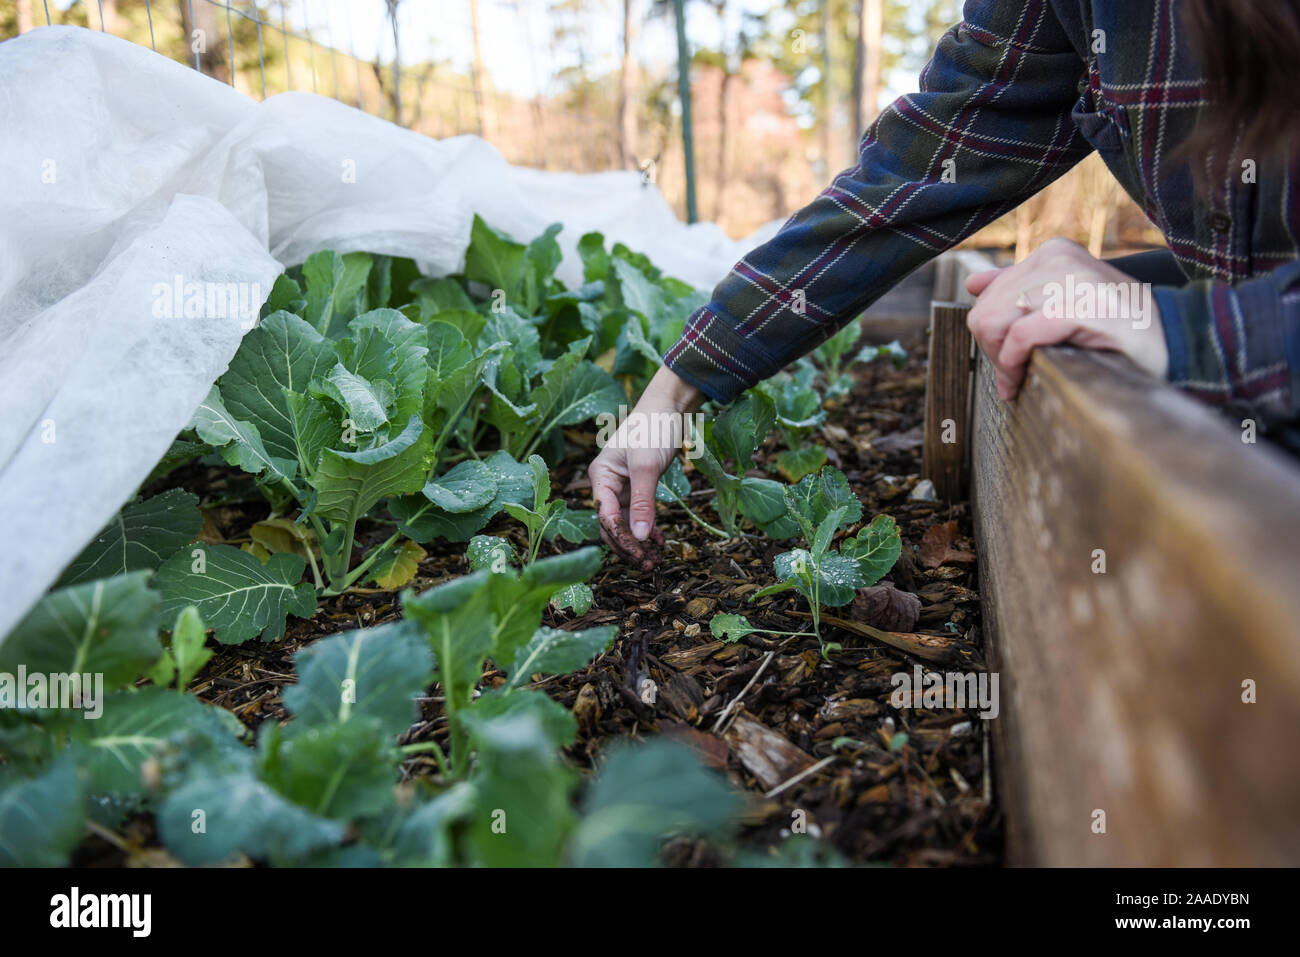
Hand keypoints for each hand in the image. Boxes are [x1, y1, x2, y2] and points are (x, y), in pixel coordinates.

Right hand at [588, 365, 702, 569]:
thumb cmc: (653, 429)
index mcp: (600, 477)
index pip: (606, 517)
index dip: (623, 539)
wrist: (669, 407)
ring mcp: (621, 487)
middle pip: (612, 525)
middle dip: (629, 546)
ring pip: (625, 523)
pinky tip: (660, 541)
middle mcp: (606, 484)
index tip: (641, 555)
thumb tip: (640, 538)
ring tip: (655, 559)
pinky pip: (638, 514)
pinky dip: (648, 528)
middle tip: (648, 564)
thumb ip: (643, 503)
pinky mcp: (637, 486)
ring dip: (639, 541)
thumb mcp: (647, 468)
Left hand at [964, 238, 1169, 399]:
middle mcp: (1058, 258)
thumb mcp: (1064, 303)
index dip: (991, 335)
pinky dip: (1013, 364)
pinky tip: (1023, 380)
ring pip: (994, 322)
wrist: (1176, 342)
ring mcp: (1070, 280)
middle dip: (991, 351)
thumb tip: (973, 282)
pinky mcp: (1080, 306)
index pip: (989, 296)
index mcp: (1052, 253)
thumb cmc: (1118, 331)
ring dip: (1001, 361)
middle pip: (984, 312)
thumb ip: (1019, 291)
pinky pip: (1020, 337)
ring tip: (1018, 380)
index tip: (1007, 360)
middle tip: (1012, 376)